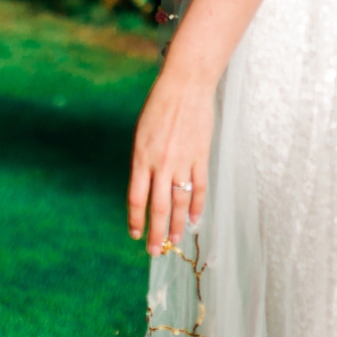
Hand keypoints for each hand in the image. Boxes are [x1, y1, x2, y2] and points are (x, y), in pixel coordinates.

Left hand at [128, 64, 214, 254]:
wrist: (185, 84)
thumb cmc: (159, 106)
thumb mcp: (141, 133)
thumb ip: (142, 162)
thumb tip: (145, 188)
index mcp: (141, 156)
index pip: (136, 198)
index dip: (135, 220)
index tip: (135, 235)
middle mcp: (161, 163)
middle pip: (158, 207)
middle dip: (156, 233)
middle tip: (156, 252)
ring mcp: (182, 161)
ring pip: (179, 203)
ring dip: (177, 225)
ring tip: (175, 241)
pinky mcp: (201, 156)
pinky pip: (199, 188)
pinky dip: (197, 207)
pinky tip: (194, 220)